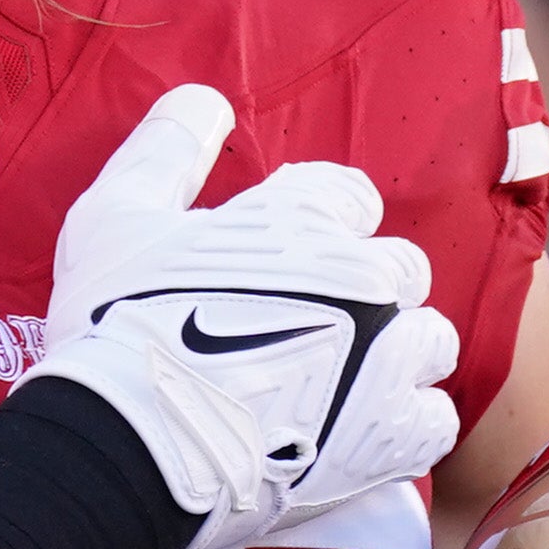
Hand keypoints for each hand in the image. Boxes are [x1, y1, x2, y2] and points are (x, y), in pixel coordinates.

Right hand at [22, 83, 459, 548]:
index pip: (351, 197)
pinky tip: (358, 438)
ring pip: (429, 343)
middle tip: (313, 332)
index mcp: (305, 216)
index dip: (321, 227)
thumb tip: (203, 100)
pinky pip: (433, 422)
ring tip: (342, 390)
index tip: (289, 265)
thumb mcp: (115, 215)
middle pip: (401, 270)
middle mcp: (363, 277)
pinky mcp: (390, 437)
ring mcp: (386, 359)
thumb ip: (166, 150)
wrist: (126, 447)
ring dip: (396, 359)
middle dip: (368, 294)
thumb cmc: (115, 326)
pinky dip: (403, 430)